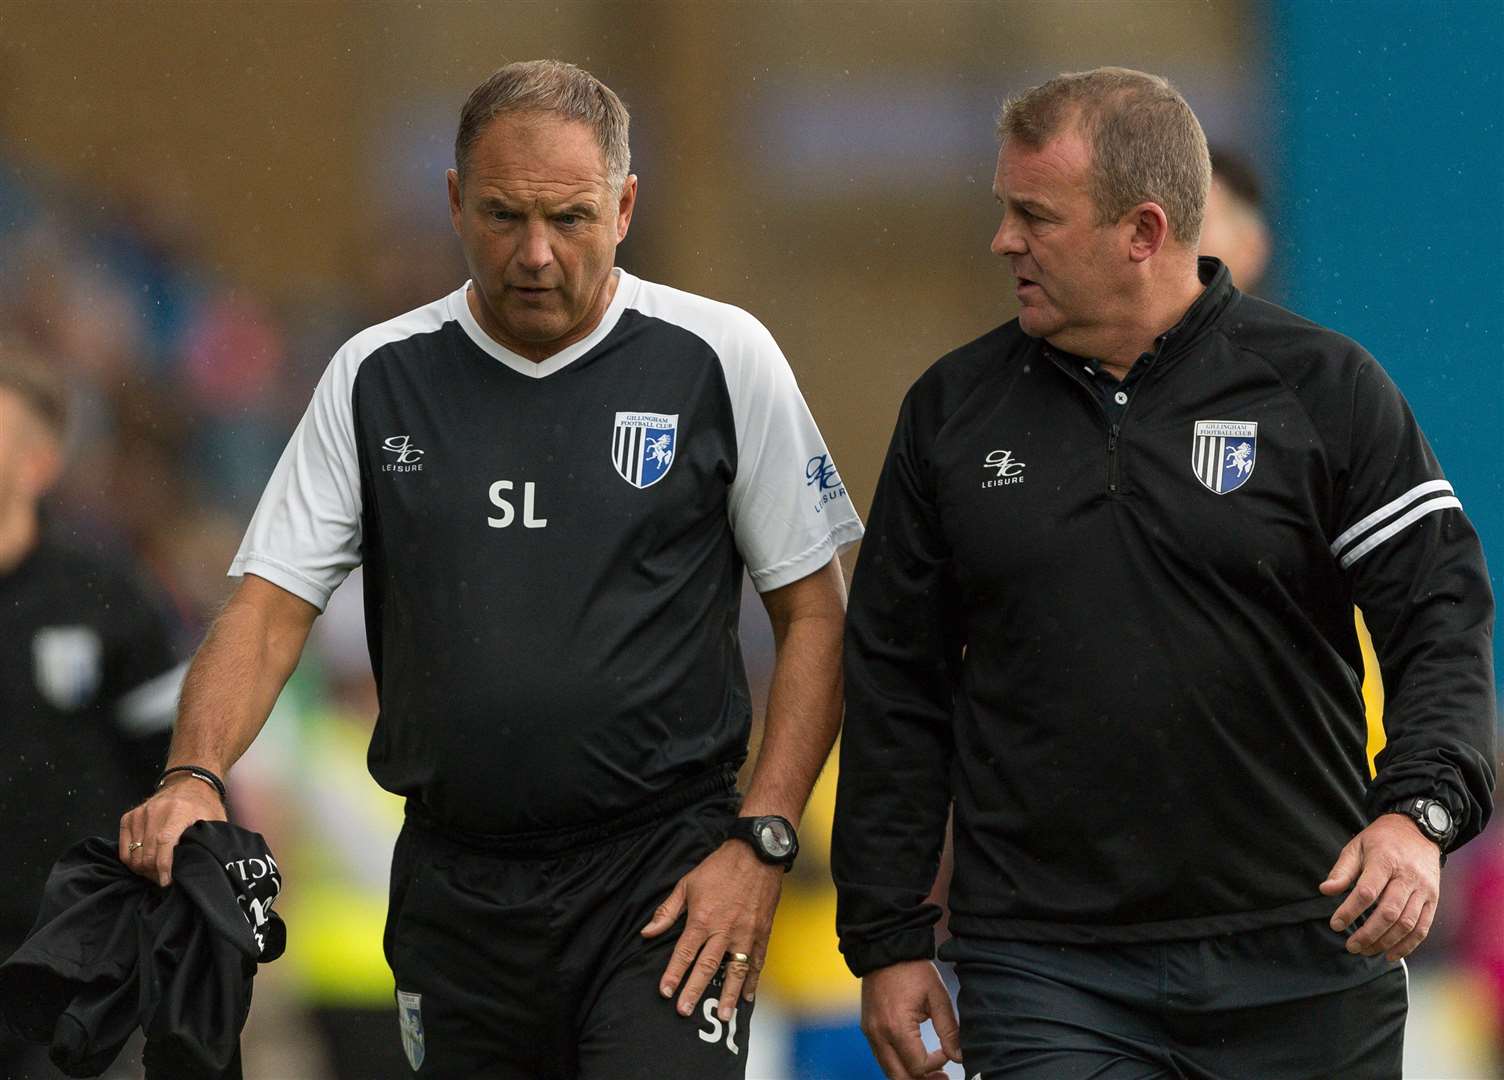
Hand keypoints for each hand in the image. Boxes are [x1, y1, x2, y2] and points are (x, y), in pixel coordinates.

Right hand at [118, 774, 226, 885]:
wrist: (189, 783)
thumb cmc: (204, 806)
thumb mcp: (215, 820)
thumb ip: (210, 840)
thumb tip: (208, 865)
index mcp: (178, 811)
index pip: (164, 842)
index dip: (164, 866)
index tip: (166, 882)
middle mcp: (155, 811)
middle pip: (147, 853)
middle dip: (154, 873)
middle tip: (164, 880)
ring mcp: (140, 814)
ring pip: (133, 854)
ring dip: (143, 869)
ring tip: (156, 873)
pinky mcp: (129, 817)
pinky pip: (124, 849)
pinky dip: (132, 860)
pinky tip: (145, 864)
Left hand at [640, 840, 782, 1020]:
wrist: (757, 854)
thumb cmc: (719, 868)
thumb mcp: (687, 884)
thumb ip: (668, 911)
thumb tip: (647, 932)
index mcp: (703, 919)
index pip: (684, 953)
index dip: (673, 974)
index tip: (664, 992)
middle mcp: (724, 930)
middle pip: (707, 967)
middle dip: (695, 991)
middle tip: (685, 1011)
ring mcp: (746, 933)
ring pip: (735, 971)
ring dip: (728, 995)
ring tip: (723, 1016)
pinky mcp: (762, 932)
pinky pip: (757, 961)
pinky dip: (752, 980)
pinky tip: (747, 996)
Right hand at [860, 959, 961, 1079]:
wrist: (886, 950)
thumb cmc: (913, 970)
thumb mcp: (938, 997)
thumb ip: (949, 1030)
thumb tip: (959, 1057)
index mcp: (897, 1027)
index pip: (918, 1066)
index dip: (937, 1065)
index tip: (946, 1052)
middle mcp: (879, 1034)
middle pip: (900, 1077)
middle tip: (942, 1077)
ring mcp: (870, 1033)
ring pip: (889, 1071)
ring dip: (909, 1075)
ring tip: (931, 1070)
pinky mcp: (868, 1028)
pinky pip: (882, 1057)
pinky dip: (898, 1063)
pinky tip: (913, 1057)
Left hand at [1320, 813, 1441, 960]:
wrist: (1418, 830)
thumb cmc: (1381, 840)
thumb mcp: (1356, 846)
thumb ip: (1341, 870)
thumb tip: (1325, 891)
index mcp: (1385, 861)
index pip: (1367, 892)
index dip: (1350, 911)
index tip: (1336, 924)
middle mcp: (1408, 877)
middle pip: (1389, 913)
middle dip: (1368, 934)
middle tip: (1351, 946)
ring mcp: (1424, 890)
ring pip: (1407, 924)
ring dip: (1386, 942)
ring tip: (1366, 951)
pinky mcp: (1434, 899)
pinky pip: (1423, 927)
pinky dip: (1407, 945)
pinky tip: (1391, 953)